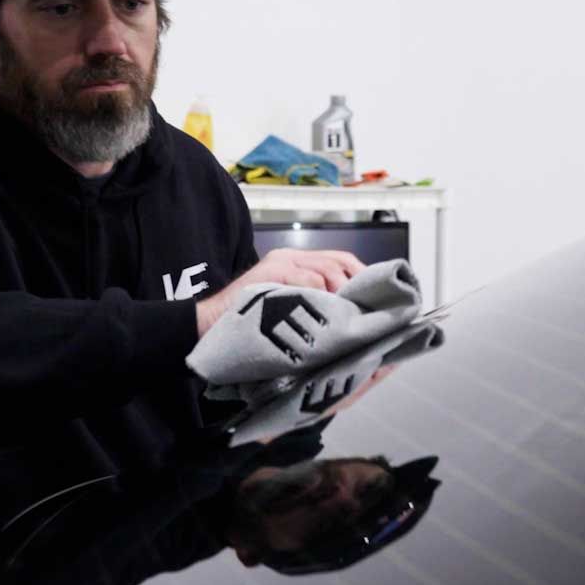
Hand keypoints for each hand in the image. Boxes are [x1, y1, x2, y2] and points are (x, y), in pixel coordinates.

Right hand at [196, 248, 365, 335]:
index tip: (376, 299)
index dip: (361, 277)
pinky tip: (326, 317)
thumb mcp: (287, 308)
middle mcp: (290, 257)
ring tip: (347, 317)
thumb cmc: (251, 325)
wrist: (209, 327)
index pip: (340, 260)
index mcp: (295, 263)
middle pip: (339, 262)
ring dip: (342, 296)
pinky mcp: (272, 273)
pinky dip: (321, 299)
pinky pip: (309, 281)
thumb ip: (313, 302)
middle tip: (367, 310)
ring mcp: (281, 263)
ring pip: (328, 271)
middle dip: (358, 286)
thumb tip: (350, 312)